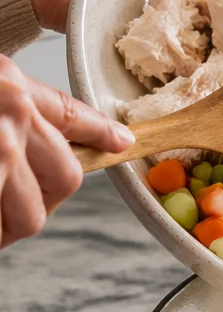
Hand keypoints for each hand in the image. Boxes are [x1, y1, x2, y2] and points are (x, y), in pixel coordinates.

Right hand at [0, 54, 133, 246]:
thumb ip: (13, 103)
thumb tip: (25, 129)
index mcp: (13, 86)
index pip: (72, 116)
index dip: (101, 135)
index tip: (122, 142)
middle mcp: (14, 115)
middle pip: (65, 178)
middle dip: (43, 198)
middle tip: (13, 200)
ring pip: (31, 215)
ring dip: (9, 223)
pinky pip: (2, 225)